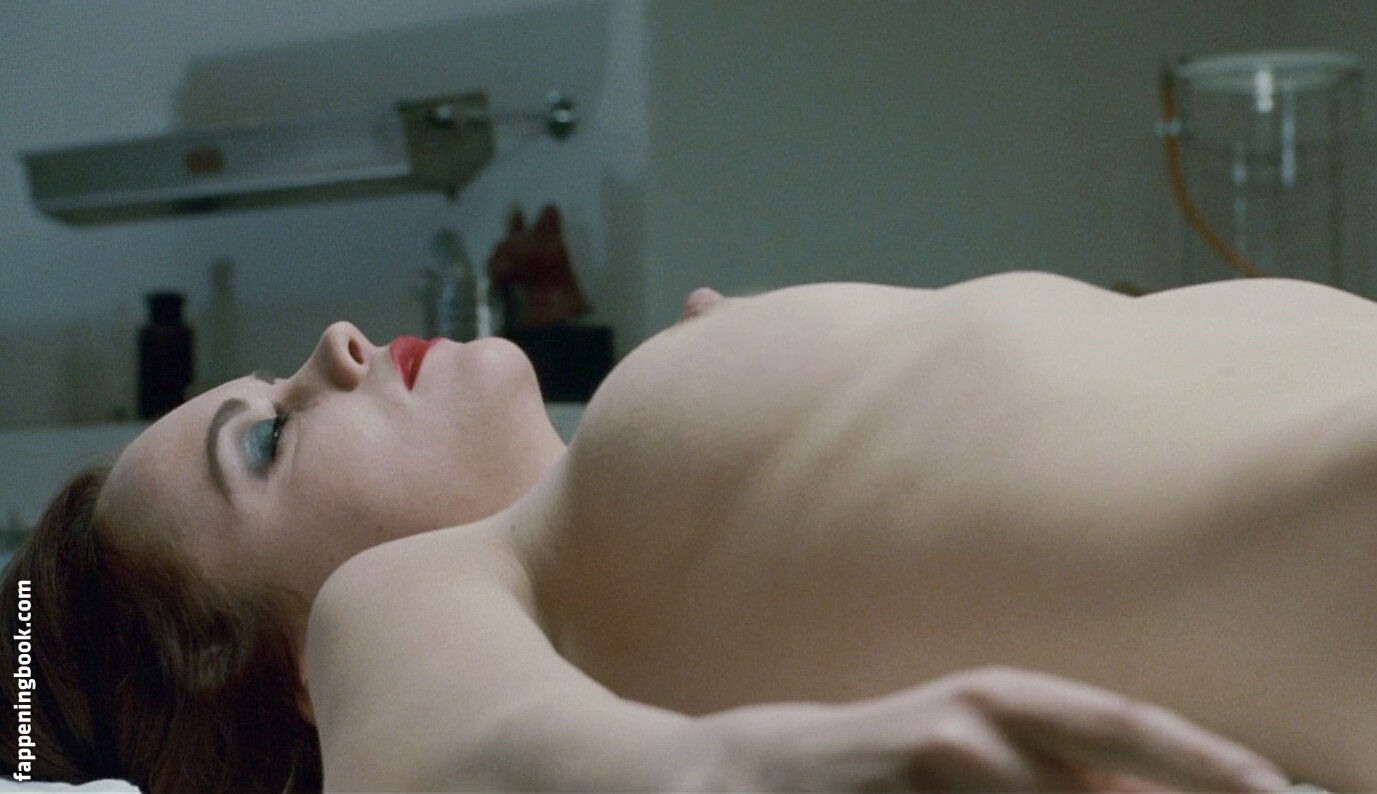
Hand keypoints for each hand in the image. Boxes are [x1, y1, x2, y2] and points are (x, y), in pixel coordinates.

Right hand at [692, 666, 1288, 791]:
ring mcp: (937, 769)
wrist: (762, 775)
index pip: (1128, 728)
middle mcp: (975, 726)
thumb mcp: (977, 743)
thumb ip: (1060, 771)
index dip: (1205, 762)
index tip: (1274, 792)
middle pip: (1098, 792)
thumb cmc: (891, 764)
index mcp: (1002, 698)